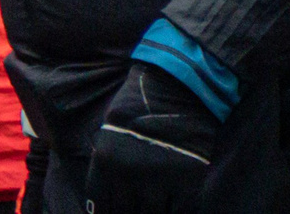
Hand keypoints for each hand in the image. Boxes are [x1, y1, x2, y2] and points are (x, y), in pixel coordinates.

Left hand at [82, 64, 221, 213]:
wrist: (179, 88)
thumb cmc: (141, 108)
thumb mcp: (110, 132)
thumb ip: (107, 167)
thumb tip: (103, 204)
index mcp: (107, 161)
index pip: (100, 207)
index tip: (114, 212)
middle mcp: (130, 174)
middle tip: (135, 208)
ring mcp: (160, 180)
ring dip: (153, 213)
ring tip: (153, 206)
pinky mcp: (189, 183)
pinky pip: (180, 213)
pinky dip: (175, 213)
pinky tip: (173, 206)